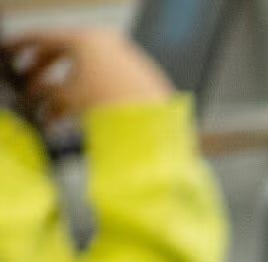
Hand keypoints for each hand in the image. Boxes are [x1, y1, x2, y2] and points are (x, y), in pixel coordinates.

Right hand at [6, 31, 171, 124]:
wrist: (158, 123)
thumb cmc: (113, 107)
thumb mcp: (69, 98)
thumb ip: (47, 93)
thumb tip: (38, 95)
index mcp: (84, 39)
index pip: (44, 37)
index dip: (22, 45)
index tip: (9, 51)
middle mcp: (105, 41)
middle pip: (64, 51)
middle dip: (43, 69)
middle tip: (29, 83)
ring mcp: (123, 55)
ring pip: (84, 66)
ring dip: (65, 85)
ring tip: (53, 107)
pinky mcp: (137, 73)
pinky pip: (104, 76)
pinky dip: (88, 90)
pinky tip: (81, 109)